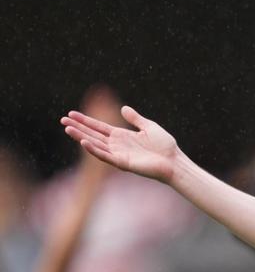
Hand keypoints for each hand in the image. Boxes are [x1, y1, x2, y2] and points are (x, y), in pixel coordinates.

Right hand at [61, 105, 179, 183]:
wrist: (174, 162)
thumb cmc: (165, 147)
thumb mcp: (149, 127)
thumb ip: (135, 119)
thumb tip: (123, 108)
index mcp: (122, 136)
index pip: (99, 127)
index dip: (86, 121)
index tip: (71, 114)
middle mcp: (118, 146)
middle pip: (93, 135)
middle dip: (78, 128)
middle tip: (62, 120)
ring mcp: (119, 155)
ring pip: (96, 145)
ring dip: (81, 137)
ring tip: (68, 129)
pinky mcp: (124, 163)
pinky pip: (106, 156)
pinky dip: (95, 150)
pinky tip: (84, 142)